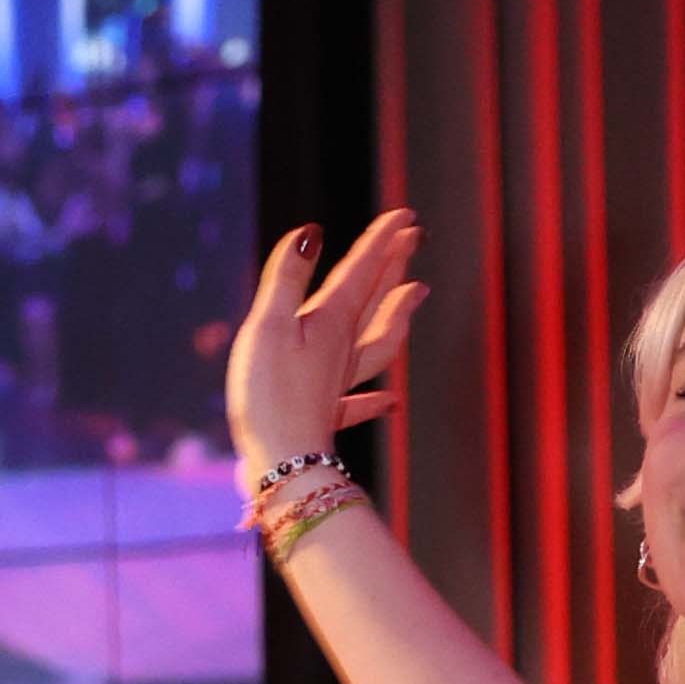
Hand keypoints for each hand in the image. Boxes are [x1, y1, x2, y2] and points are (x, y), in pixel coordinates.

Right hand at [227, 208, 424, 478]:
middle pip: (377, 300)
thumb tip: (312, 233)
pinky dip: (376, 400)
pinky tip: (392, 402)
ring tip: (415, 296)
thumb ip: (287, 278)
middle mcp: (342, 351)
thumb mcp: (268, 327)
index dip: (382, 241)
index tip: (405, 216)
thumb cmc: (270, 398)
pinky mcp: (326, 417)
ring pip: (378, 343)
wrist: (283, 467)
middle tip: (415, 237)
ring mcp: (338, 385)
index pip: (362, 272)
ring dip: (397, 317)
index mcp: (330, 324)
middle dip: (395, 265)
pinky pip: (359, 403)